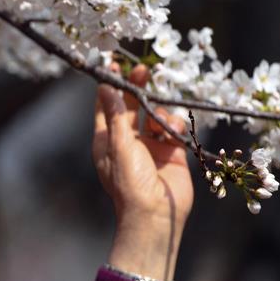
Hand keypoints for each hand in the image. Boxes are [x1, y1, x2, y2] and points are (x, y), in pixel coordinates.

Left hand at [92, 64, 193, 280]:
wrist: (156, 215)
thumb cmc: (129, 182)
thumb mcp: (119, 146)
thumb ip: (116, 116)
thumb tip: (105, 88)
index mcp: (107, 139)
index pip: (106, 106)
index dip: (109, 86)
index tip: (112, 65)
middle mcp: (127, 140)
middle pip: (131, 106)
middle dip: (137, 89)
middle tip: (142, 70)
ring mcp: (150, 146)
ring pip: (155, 115)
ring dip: (159, 113)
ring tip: (160, 125)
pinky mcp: (172, 151)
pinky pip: (173, 128)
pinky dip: (173, 125)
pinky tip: (173, 132)